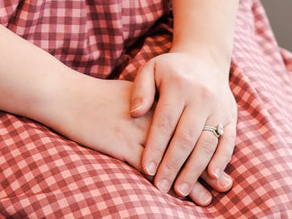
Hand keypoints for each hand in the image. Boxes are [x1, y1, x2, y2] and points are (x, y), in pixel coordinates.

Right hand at [43, 69, 221, 206]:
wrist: (67, 94)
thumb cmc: (95, 97)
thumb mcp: (128, 94)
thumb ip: (149, 104)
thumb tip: (166, 119)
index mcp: (155, 100)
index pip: (188, 123)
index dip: (207, 143)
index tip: (222, 159)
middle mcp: (152, 115)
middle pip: (187, 141)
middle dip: (206, 165)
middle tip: (224, 185)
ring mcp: (139, 131)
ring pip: (173, 158)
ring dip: (191, 180)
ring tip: (207, 198)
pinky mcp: (123, 145)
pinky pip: (150, 167)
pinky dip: (165, 182)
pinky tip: (173, 195)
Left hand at [130, 49, 236, 204]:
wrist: (205, 58)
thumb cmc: (172, 69)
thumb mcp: (151, 69)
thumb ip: (141, 90)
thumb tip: (134, 113)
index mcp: (179, 84)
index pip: (165, 122)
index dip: (155, 147)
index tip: (146, 168)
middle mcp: (201, 96)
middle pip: (186, 137)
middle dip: (173, 165)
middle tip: (161, 186)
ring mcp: (219, 107)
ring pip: (207, 143)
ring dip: (194, 169)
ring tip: (181, 189)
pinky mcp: (232, 116)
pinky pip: (229, 141)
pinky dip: (221, 160)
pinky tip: (211, 176)